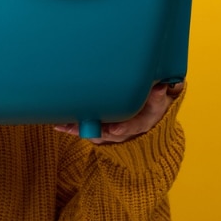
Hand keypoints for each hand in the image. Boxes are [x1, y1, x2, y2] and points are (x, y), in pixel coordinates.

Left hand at [55, 82, 183, 143]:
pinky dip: (72, 127)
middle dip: (91, 131)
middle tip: (74, 128)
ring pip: (93, 133)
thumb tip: (161, 86)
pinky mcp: (98, 129)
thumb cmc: (150, 105)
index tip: (113, 129)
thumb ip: (158, 95)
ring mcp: (109, 131)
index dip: (123, 128)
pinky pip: (84, 129)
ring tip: (62, 125)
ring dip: (77, 129)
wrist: (144, 115)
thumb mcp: (158, 101)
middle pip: (107, 133)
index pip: (133, 127)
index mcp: (139, 123)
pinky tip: (58, 123)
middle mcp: (122, 131)